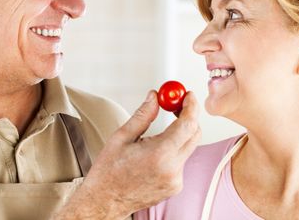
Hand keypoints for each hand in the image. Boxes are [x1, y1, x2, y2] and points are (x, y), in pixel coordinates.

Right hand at [56, 90, 200, 218]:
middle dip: (188, 118)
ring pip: (188, 148)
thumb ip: (143, 115)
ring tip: (157, 136)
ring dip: (179, 136)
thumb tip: (155, 98)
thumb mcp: (121, 137)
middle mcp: (172, 169)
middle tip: (176, 107)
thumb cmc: (108, 172)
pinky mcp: (176, 187)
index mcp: (159, 154)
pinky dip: (173, 152)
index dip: (190, 106)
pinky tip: (155, 155)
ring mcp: (176, 180)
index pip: (187, 124)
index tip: (188, 96)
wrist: (104, 201)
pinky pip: (181, 162)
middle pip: (194, 135)